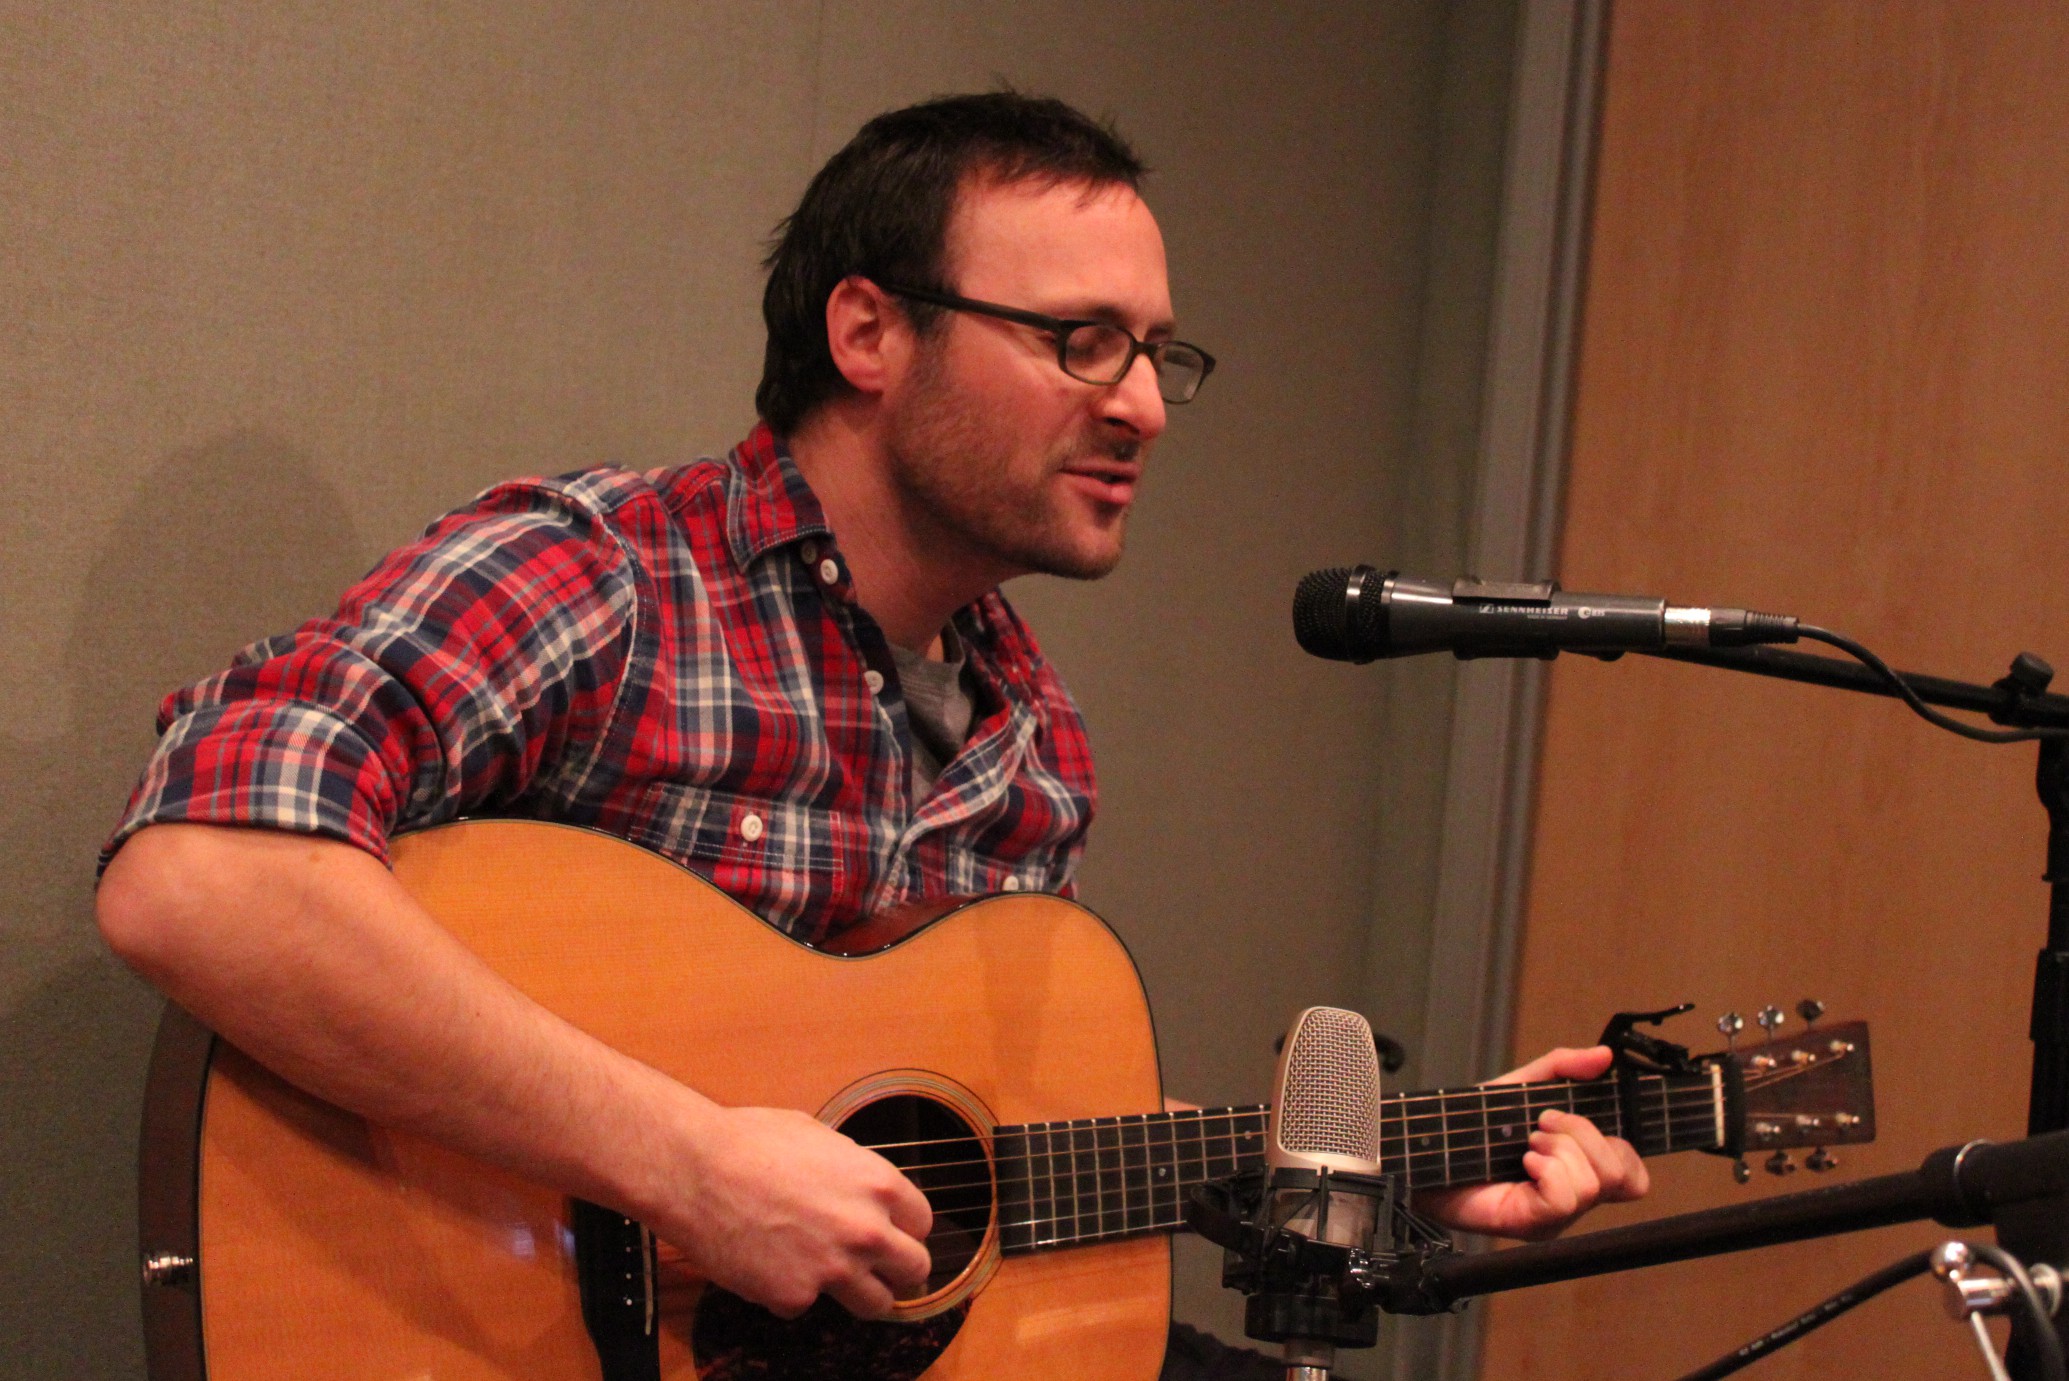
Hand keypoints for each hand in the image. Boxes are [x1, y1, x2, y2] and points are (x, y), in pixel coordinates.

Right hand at [658, 1104, 933, 1318]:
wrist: (697, 1170)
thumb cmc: (750, 1142)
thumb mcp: (819, 1137)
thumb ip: (851, 1170)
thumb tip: (858, 1184)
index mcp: (878, 1185)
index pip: (922, 1223)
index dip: (905, 1228)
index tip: (893, 1233)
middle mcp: (866, 1231)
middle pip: (914, 1269)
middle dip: (898, 1268)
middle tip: (878, 1267)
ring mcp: (833, 1270)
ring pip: (876, 1304)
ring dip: (860, 1293)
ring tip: (833, 1275)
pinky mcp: (794, 1298)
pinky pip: (806, 1305)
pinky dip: (791, 1292)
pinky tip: (767, 1265)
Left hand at [1413, 1045, 1647, 1240]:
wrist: (1426, 1147)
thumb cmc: (1472, 1126)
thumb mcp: (1521, 1087)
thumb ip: (1563, 1068)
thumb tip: (1604, 1056)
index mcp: (1579, 1168)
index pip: (1633, 1175)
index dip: (1621, 1147)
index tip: (1575, 1116)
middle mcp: (1573, 1196)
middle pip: (1623, 1177)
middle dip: (1584, 1135)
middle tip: (1542, 1125)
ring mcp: (1554, 1216)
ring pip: (1593, 1185)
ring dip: (1559, 1150)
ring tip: (1526, 1144)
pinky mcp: (1530, 1224)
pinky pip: (1563, 1200)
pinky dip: (1547, 1171)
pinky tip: (1523, 1163)